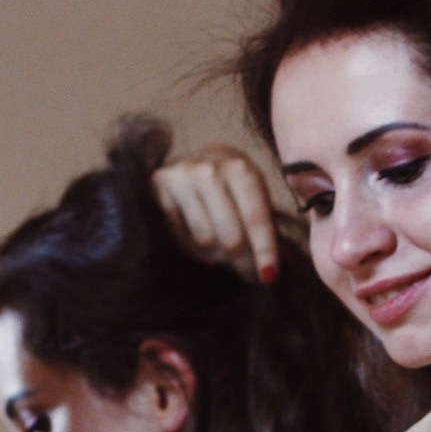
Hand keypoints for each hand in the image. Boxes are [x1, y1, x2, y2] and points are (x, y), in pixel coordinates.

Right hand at [152, 144, 280, 282]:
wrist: (197, 155)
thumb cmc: (232, 183)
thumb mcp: (254, 193)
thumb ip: (261, 226)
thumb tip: (265, 272)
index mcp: (241, 170)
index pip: (255, 219)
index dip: (263, 250)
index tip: (268, 276)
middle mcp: (211, 171)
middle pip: (230, 237)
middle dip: (242, 261)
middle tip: (247, 271)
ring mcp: (184, 177)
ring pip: (205, 240)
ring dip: (217, 256)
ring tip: (223, 252)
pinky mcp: (162, 186)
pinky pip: (180, 237)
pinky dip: (195, 250)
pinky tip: (203, 247)